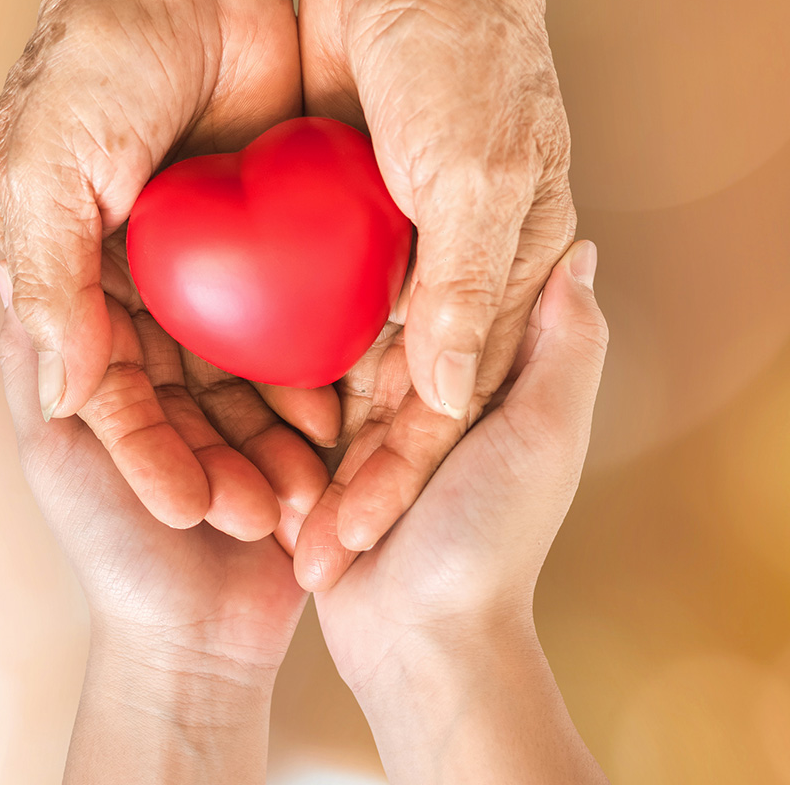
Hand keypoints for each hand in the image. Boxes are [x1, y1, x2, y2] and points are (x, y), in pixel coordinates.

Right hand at [0, 0, 336, 537]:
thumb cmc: (93, 55)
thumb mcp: (44, 167)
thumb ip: (49, 279)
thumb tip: (61, 390)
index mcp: (78, 275)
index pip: (112, 392)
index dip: (149, 456)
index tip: (191, 510)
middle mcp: (143, 279)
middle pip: (181, 398)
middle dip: (219, 461)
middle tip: (266, 516)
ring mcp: (209, 260)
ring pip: (239, 372)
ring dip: (268, 432)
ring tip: (310, 487)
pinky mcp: (270, 232)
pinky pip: (291, 315)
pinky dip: (310, 367)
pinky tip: (339, 413)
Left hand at [0, 262, 309, 672]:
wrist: (193, 641)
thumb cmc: (109, 546)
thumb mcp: (53, 449)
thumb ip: (33, 366)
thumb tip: (13, 270)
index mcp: (131, 376)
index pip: (157, 306)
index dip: (180, 286)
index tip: (202, 258)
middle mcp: (187, 383)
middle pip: (224, 335)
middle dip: (244, 352)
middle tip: (264, 349)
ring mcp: (242, 412)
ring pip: (269, 377)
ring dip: (280, 407)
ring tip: (284, 453)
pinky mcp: (289, 441)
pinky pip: (307, 415)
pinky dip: (310, 428)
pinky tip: (322, 437)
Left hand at [294, 0, 574, 580]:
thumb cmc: (473, 56)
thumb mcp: (483, 175)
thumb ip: (470, 290)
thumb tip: (449, 395)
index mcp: (499, 276)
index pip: (444, 408)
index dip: (396, 481)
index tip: (345, 542)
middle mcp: (441, 272)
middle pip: (386, 400)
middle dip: (338, 470)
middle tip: (285, 537)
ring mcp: (382, 245)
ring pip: (337, 359)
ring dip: (298, 423)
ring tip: (251, 487)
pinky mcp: (332, 212)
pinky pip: (300, 297)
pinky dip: (273, 346)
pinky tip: (233, 396)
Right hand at [312, 241, 609, 783]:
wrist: (416, 637)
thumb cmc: (491, 538)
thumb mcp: (543, 433)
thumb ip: (566, 345)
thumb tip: (580, 250)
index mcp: (494, 384)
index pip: (464, 293)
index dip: (436, 246)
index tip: (404, 196)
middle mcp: (440, 399)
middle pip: (392, 321)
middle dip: (359, 289)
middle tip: (318, 229)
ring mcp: (384, 429)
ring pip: (340, 361)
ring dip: (319, 344)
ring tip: (278, 280)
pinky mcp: (337, 457)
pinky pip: (304, 408)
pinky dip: (290, 395)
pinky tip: (252, 338)